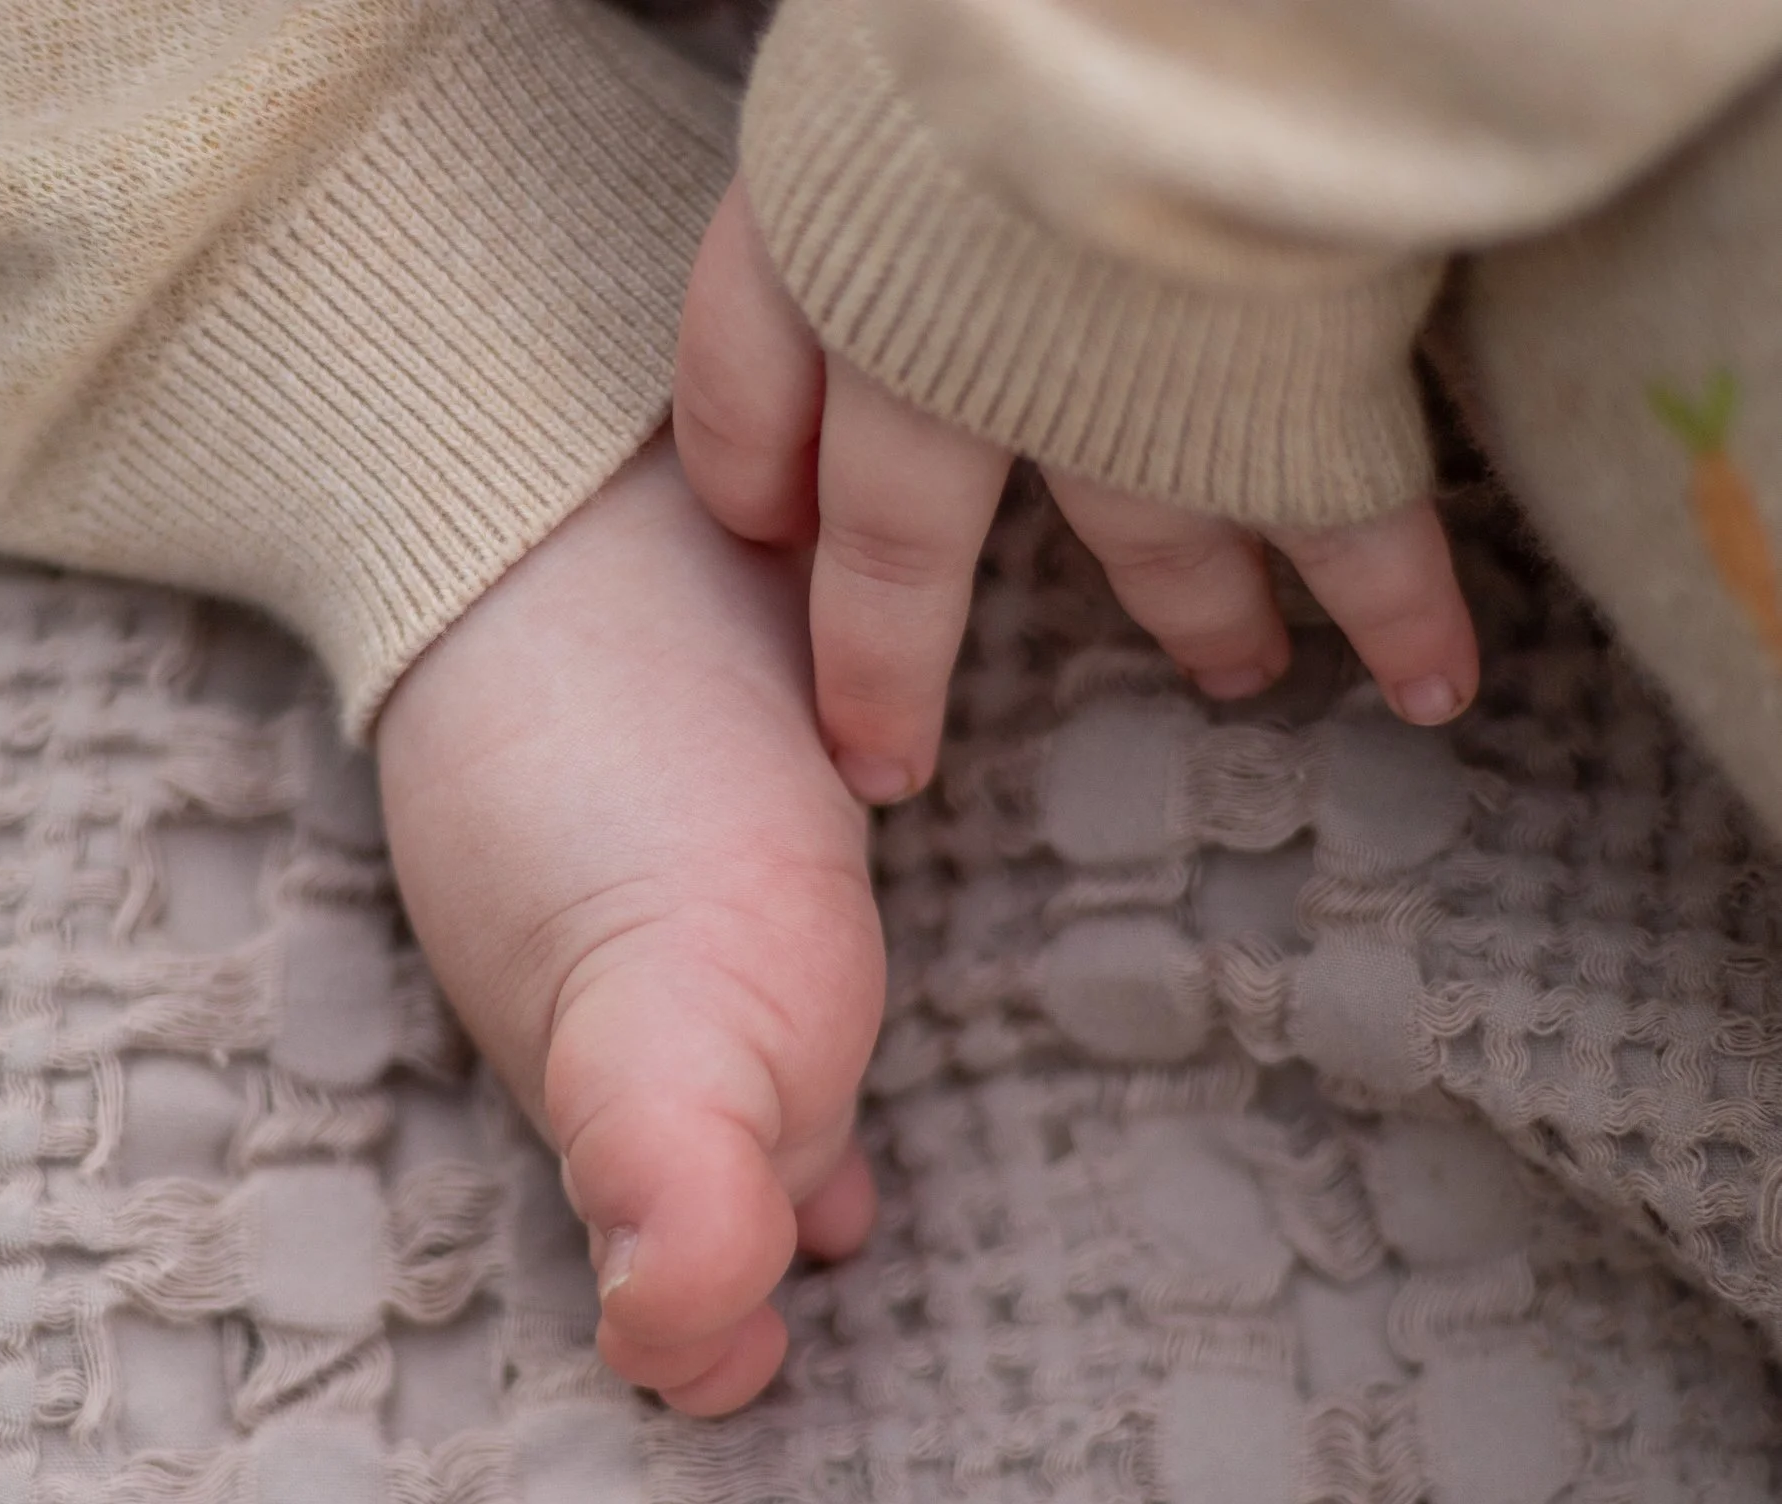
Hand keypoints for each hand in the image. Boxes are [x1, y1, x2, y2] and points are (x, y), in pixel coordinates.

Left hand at [673, 181, 1480, 804]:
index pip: (741, 391)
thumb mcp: (884, 36)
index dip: (750, 472)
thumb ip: (867, 137)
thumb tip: (879, 142)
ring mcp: (1102, 384)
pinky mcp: (1271, 390)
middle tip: (883, 761)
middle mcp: (934, 341)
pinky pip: (1337, 524)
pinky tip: (1432, 679)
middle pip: (893, 545)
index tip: (767, 531)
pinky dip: (1395, 604)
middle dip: (886, 662)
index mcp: (818, 231)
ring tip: (1236, 674)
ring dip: (1191, 611)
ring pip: (1136, 537)